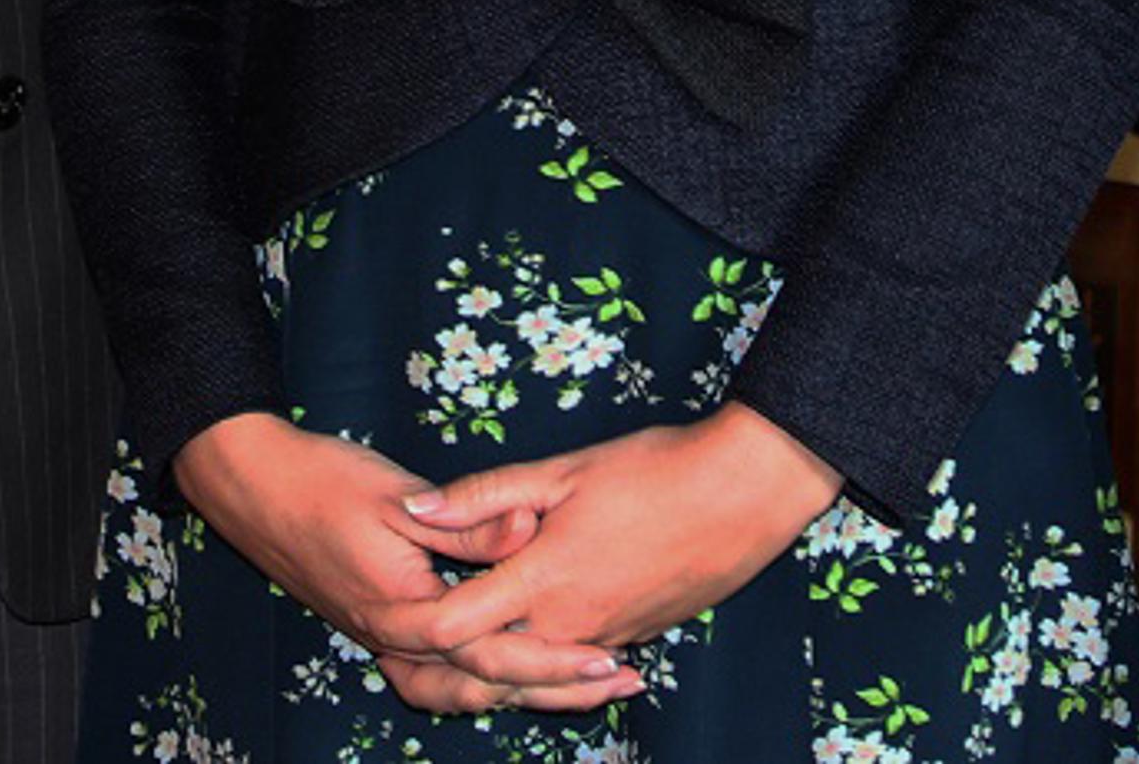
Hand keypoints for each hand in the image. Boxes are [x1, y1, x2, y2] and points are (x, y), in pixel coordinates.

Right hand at [171, 415, 636, 714]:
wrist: (252, 487)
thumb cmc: (324, 482)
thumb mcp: (400, 496)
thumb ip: (469, 522)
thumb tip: (532, 528)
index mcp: (401, 610)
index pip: (490, 653)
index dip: (552, 659)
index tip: (605, 657)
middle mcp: (391, 639)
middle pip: (482, 685)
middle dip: (551, 689)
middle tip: (615, 680)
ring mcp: (381, 638)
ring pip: (458, 690)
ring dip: (520, 692)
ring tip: (580, 688)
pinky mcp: (379, 626)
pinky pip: (437, 674)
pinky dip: (480, 680)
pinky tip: (515, 671)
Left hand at [397, 404, 842, 662]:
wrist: (745, 493)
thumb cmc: (654, 470)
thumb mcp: (563, 471)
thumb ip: (485, 495)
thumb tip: (416, 508)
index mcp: (541, 582)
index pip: (453, 629)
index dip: (414, 624)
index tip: (392, 603)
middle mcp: (568, 626)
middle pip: (488, 666)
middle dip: (448, 657)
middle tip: (411, 639)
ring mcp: (605, 638)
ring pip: (534, 669)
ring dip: (499, 659)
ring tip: (466, 642)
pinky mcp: (636, 638)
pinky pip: (576, 660)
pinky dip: (548, 656)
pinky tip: (539, 631)